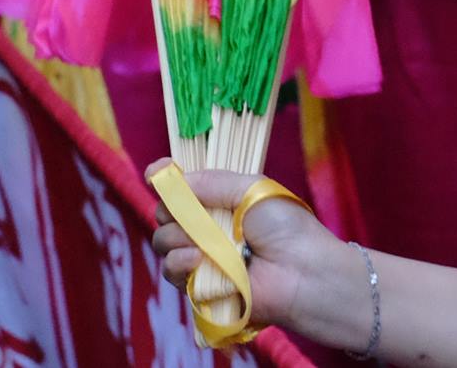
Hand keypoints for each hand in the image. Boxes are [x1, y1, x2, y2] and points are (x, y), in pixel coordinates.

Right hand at [148, 165, 341, 336]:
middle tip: (192, 214)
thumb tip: (162, 170)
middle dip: (171, 210)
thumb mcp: (249, 189)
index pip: (183, 189)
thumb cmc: (285, 227)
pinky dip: (180, 263)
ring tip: (205, 242)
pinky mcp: (199, 286)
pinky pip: (172, 272)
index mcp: (222, 203)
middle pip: (165, 214)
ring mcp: (203, 258)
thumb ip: (209, 181)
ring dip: (176, 237)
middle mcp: (209, 228)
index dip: (167, 181)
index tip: (156, 174)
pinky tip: (198, 260)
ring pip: (164, 242)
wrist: (301, 272)